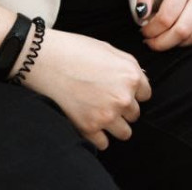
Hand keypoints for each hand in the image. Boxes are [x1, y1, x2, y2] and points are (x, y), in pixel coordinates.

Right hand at [25, 28, 151, 149]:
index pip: (145, 94)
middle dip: (122, 107)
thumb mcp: (108, 48)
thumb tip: (139, 81)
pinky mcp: (90, 128)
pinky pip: (104, 143)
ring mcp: (107, 115)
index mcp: (131, 75)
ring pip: (124, 133)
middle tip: (104, 97)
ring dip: (114, 124)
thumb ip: (128, 66)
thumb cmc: (75, 49)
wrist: (46, 58)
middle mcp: (123, 97)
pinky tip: (88, 120)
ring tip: (98, 111)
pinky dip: (97, 135)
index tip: (119, 88)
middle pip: (135, 114)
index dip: (132, 91)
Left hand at [136, 0, 191, 50]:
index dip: (152, 29)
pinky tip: (176, 35)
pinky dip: (188, 41)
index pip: (167, 16)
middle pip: (183, 30)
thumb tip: (141, 14)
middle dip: (163, 42)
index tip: (143, 32)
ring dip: (176, 44)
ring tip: (162, 40)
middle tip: (151, 42)